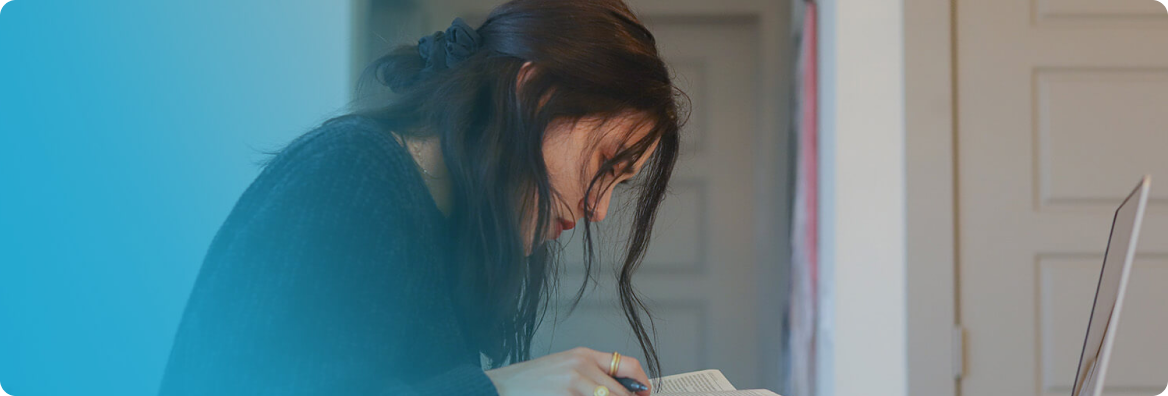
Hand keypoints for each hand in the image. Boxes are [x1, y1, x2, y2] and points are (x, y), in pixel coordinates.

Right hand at [485, 347, 651, 395]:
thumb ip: (592, 374)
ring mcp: (573, 383)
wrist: (499, 388)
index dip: (643, 382)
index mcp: (583, 355)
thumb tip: (622, 389)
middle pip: (623, 391)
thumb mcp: (564, 368)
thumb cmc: (530, 381)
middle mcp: (581, 366)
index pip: (627, 364)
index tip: (645, 394)